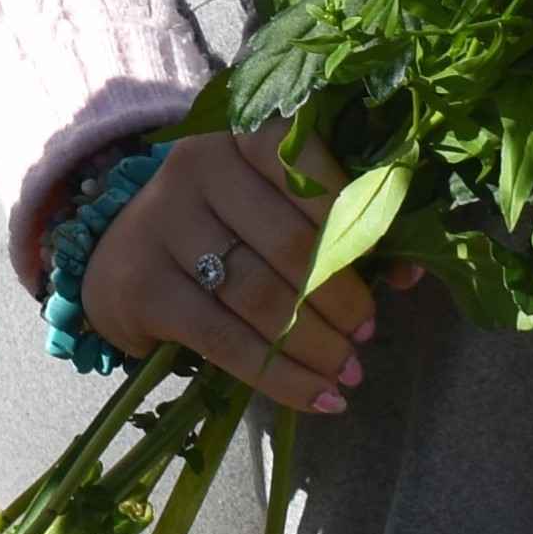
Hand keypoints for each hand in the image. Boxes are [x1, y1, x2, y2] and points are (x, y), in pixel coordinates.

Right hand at [75, 130, 400, 413]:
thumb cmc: (223, 227)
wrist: (122, 258)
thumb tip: (410, 271)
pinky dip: (280, 377)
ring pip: (260, 298)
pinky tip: (318, 399)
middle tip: (367, 335)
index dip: (355, 226)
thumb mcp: (274, 205)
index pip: (308, 172)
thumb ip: (340, 225)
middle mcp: (195, 168)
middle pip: (288, 244)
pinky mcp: (142, 287)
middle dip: (341, 300)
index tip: (391, 278)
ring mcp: (161, 225)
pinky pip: (225, 341)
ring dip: (316, 346)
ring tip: (348, 373)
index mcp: (240, 134)